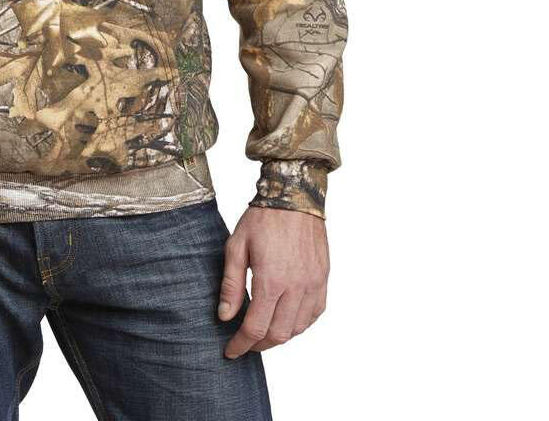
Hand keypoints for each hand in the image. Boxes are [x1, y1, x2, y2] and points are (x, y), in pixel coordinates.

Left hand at [218, 205, 328, 356]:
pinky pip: (315, 313)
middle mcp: (296, 287)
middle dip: (259, 344)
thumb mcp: (236, 246)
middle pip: (278, 334)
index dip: (241, 344)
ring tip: (262, 331)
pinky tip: (286, 319)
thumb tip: (225, 316)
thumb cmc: (262, 218)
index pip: (256, 327)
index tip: (231, 351)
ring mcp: (313, 284)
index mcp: (271, 280)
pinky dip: (299, 324)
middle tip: (244, 343)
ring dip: (279, 336)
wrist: (293, 196)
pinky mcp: (323, 279)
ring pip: (298, 328)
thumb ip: (231, 285)